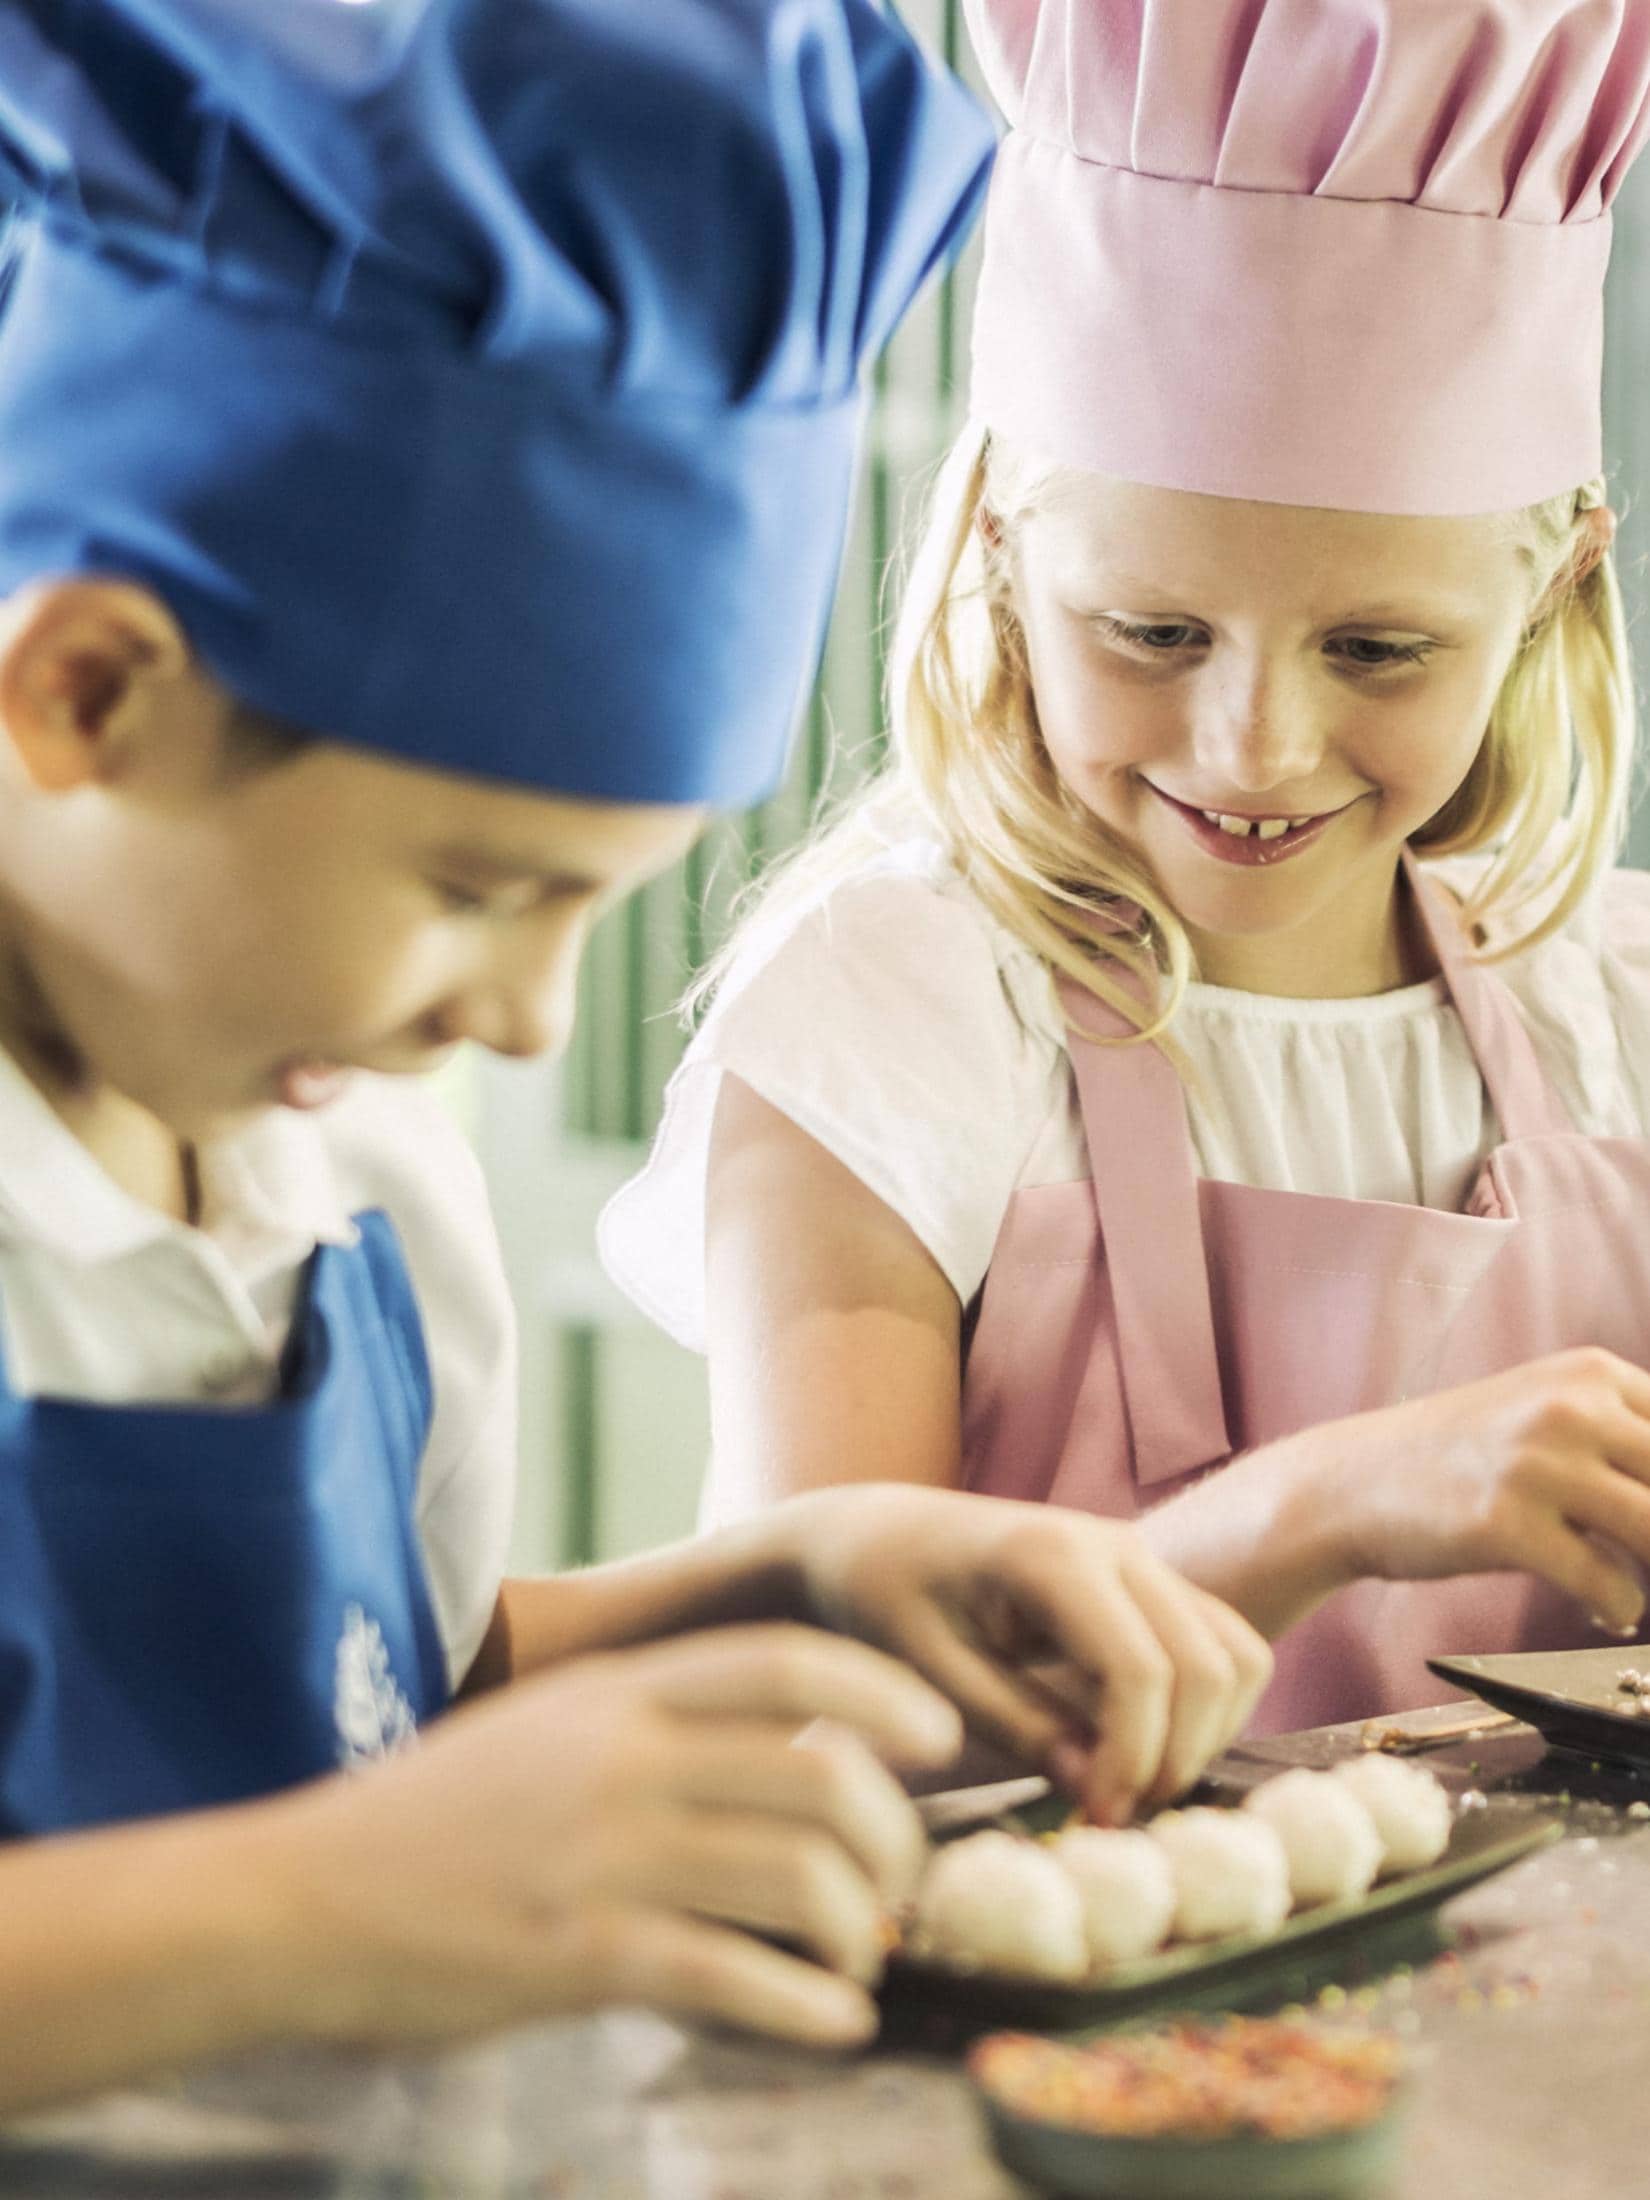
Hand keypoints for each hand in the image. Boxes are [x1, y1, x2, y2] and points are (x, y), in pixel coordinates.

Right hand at [247, 1626, 958, 2052]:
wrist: (300, 1896)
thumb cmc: (433, 1816)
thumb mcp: (546, 1731)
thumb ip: (652, 1728)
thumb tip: (784, 1754)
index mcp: (617, 1693)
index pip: (783, 1666)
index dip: (881, 1694)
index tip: (939, 1735)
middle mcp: (623, 1759)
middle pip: (818, 1778)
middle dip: (892, 1839)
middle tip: (901, 1887)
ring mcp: (603, 1856)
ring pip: (795, 1879)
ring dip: (859, 1929)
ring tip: (864, 1961)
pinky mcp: (579, 1955)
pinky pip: (731, 1975)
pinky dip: (805, 2005)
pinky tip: (833, 2023)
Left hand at [771, 1485, 1272, 1824]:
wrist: (878, 1536)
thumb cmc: (887, 1600)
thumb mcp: (931, 1673)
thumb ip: (1018, 1727)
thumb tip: (1101, 1792)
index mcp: (1052, 1555)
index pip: (1140, 1670)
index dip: (1132, 1758)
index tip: (1093, 1817)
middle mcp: (1116, 1543)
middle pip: (1207, 1666)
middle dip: (1175, 1757)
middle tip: (1112, 1813)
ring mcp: (1141, 1555)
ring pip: (1236, 1655)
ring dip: (1203, 1735)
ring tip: (1128, 1783)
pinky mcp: (1150, 1578)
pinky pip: (1223, 1644)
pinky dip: (1207, 1708)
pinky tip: (1139, 1746)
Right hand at [1300, 1346, 1649, 1632]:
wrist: (1351, 1483)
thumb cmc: (1454, 1459)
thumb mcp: (1541, 1415)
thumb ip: (1618, 1438)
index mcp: (1588, 1373)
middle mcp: (1568, 1407)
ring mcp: (1535, 1463)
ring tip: (1639, 1592)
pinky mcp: (1505, 1523)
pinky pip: (1606, 1581)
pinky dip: (1619, 1607)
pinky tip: (1606, 1611)